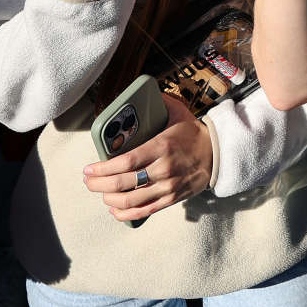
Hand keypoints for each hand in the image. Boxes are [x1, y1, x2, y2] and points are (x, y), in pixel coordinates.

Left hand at [82, 94, 210, 221]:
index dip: (102, 169)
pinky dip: (125, 213)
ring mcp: (167, 186)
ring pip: (130, 200)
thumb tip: (142, 93)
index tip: (88, 170)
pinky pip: (144, 211)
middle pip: (123, 183)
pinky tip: (114, 209)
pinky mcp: (171, 198)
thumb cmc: (193, 133)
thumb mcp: (178, 113)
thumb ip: (160, 103)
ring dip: (109, 199)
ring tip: (101, 193)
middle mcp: (163, 169)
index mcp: (161, 146)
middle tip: (88, 181)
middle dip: (99, 184)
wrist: (218, 153)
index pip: (125, 162)